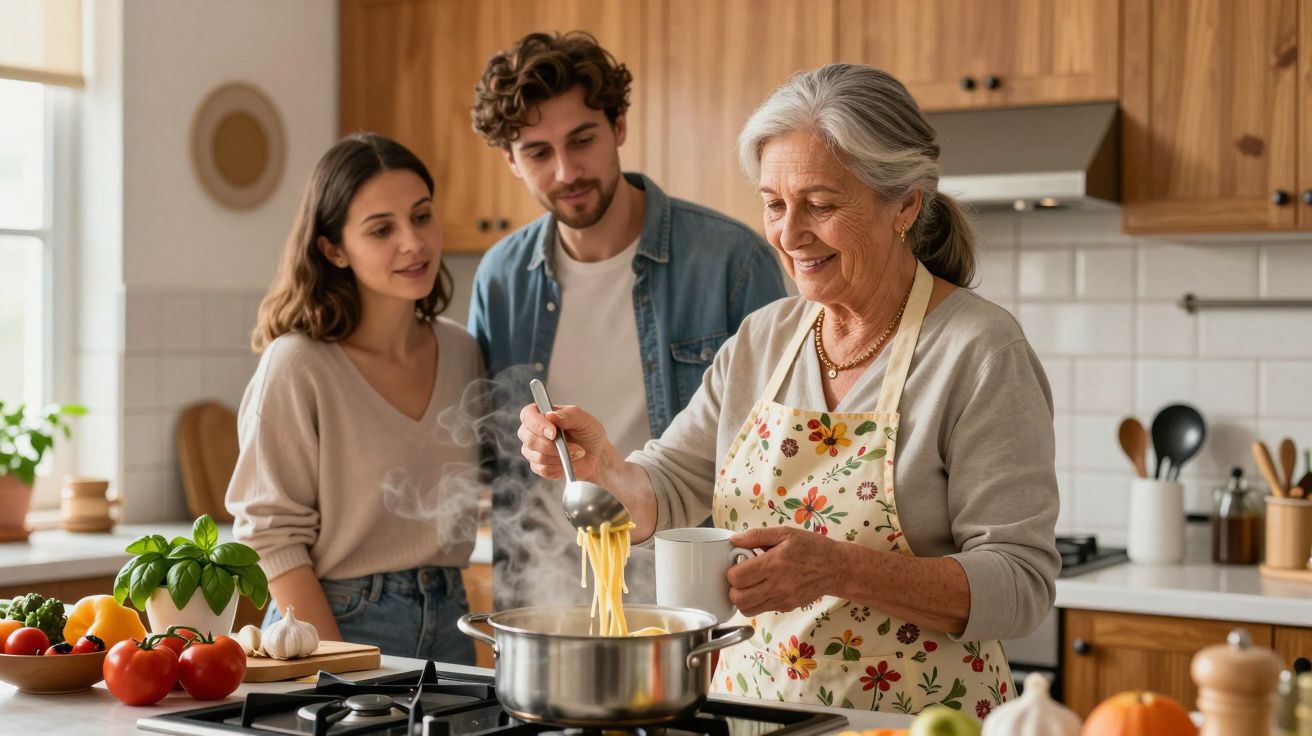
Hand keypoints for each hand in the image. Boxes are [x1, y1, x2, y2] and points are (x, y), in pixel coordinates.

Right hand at [518, 403, 610, 480]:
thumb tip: (551, 415)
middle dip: (554, 447)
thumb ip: (569, 414)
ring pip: (538, 457)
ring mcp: (532, 449)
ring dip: (560, 457)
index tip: (554, 433)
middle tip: (575, 447)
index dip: (538, 425)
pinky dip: (558, 468)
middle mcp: (532, 431)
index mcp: (540, 413)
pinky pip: (543, 470)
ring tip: (576, 454)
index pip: (527, 415)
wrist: (594, 454)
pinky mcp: (537, 465)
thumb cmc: (588, 432)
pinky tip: (567, 463)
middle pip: (530, 440)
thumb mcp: (584, 420)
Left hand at [726, 527, 848, 615]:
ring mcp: (782, 599)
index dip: (732, 572)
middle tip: (741, 578)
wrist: (836, 568)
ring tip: (750, 585)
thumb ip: (757, 536)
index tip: (739, 564)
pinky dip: (758, 602)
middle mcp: (777, 585)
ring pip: (748, 610)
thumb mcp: (786, 533)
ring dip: (743, 599)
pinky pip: (763, 610)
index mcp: (773, 564)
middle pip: (739, 599)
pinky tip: (764, 588)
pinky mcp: (787, 607)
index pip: (737, 578)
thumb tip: (734, 539)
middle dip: (734, 589)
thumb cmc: (812, 547)